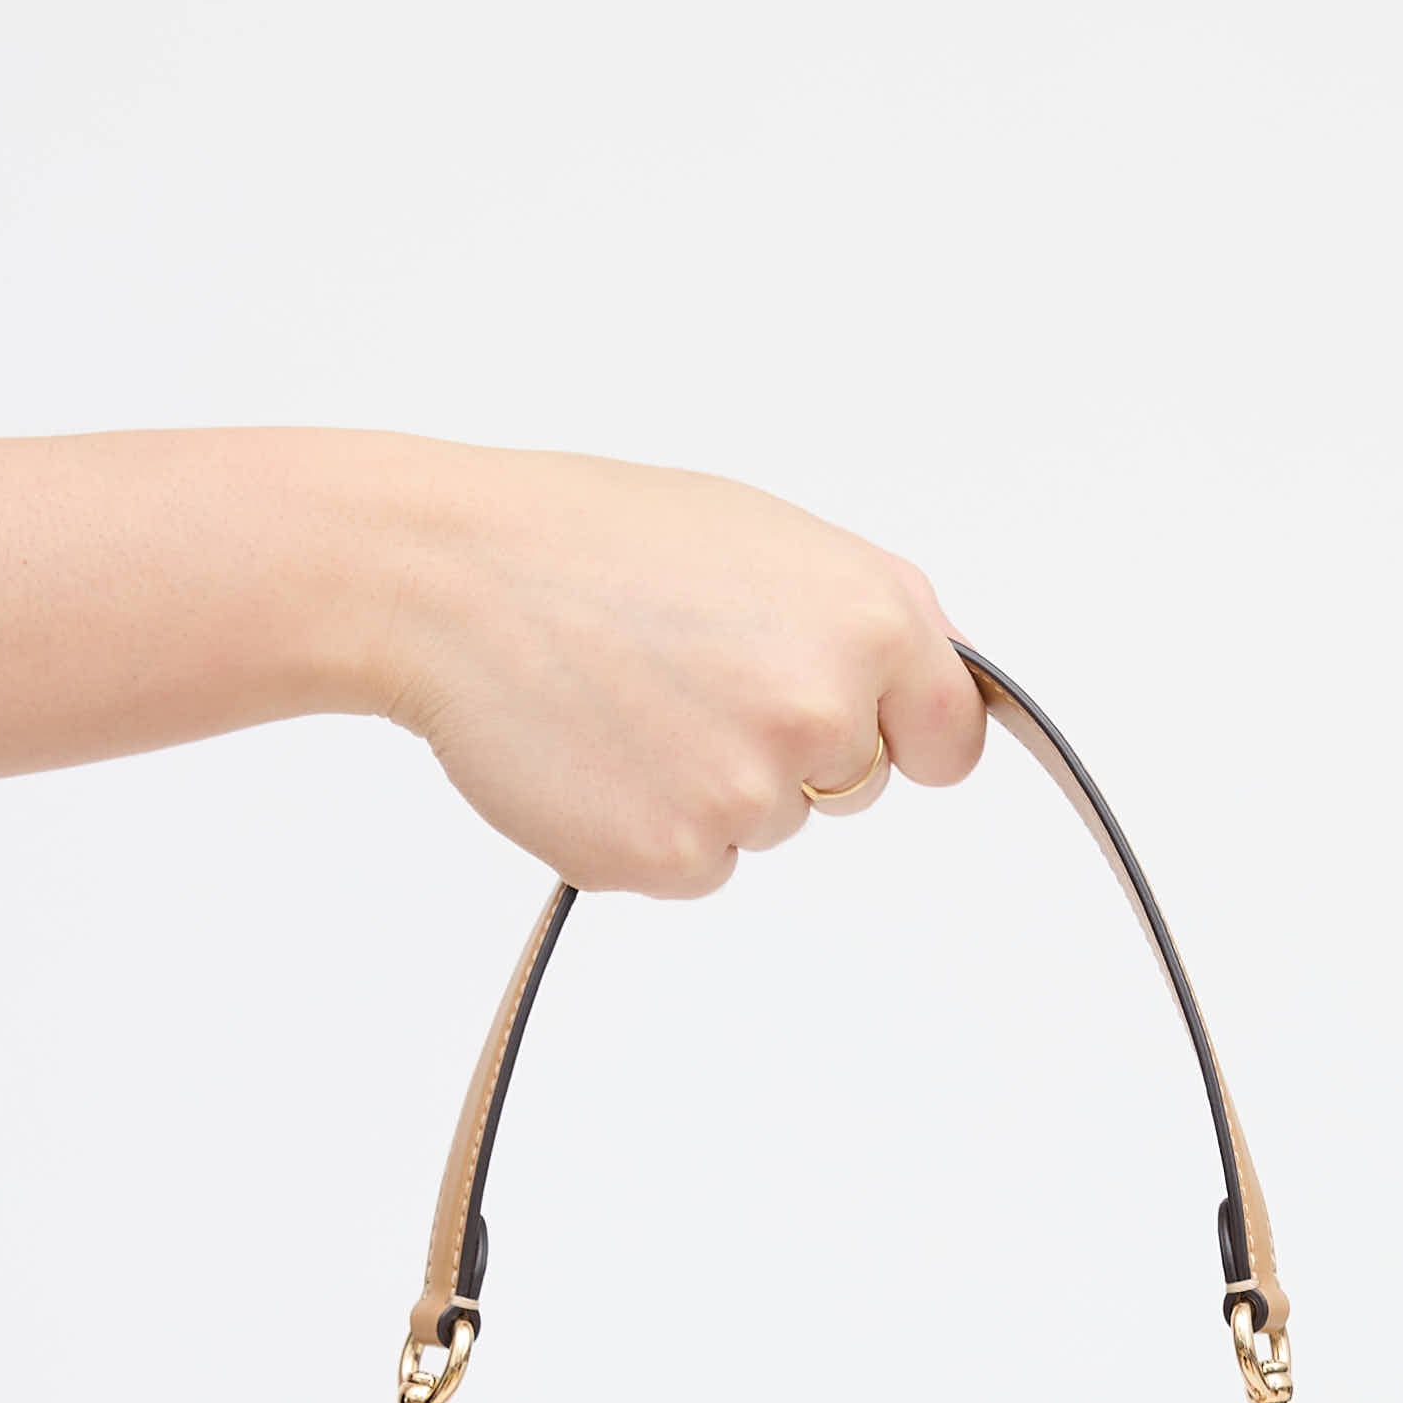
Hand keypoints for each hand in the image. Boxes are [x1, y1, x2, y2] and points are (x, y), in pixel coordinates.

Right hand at [359, 442, 988, 897]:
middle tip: (690, 679)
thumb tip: (930, 686)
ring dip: (709, 785)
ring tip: (629, 702)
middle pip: (852, 787)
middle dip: (788, 749)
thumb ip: (861, 617)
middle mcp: (825, 714)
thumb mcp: (765, 537)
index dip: (901, 733)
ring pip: (766, 825)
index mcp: (869, 621)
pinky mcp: (672, 857)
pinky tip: (598, 753)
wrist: (455, 580)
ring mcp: (749, 795)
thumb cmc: (594, 542)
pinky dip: (648, 826)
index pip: (947, 736)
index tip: (867, 730)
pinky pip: (694, 865)